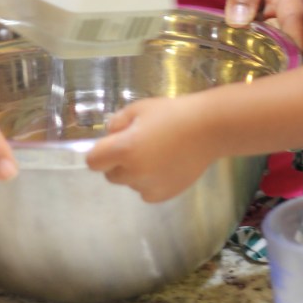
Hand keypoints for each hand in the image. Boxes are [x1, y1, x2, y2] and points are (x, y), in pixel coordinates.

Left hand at [86, 94, 213, 202]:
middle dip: (118, 162)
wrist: (208, 129)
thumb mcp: (141, 108)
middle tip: (138, 146)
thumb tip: (109, 134)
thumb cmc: (173, 113)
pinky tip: (166, 165)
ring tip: (158, 154)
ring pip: (130, 183)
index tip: (113, 144)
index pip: (94, 161)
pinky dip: (150, 182)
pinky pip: (146, 192)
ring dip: (136, 172)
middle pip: (110, 175)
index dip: (100, 153)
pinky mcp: (163, 195)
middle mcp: (133, 172)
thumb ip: (118, 121)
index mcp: (124, 148)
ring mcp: (148, 186)